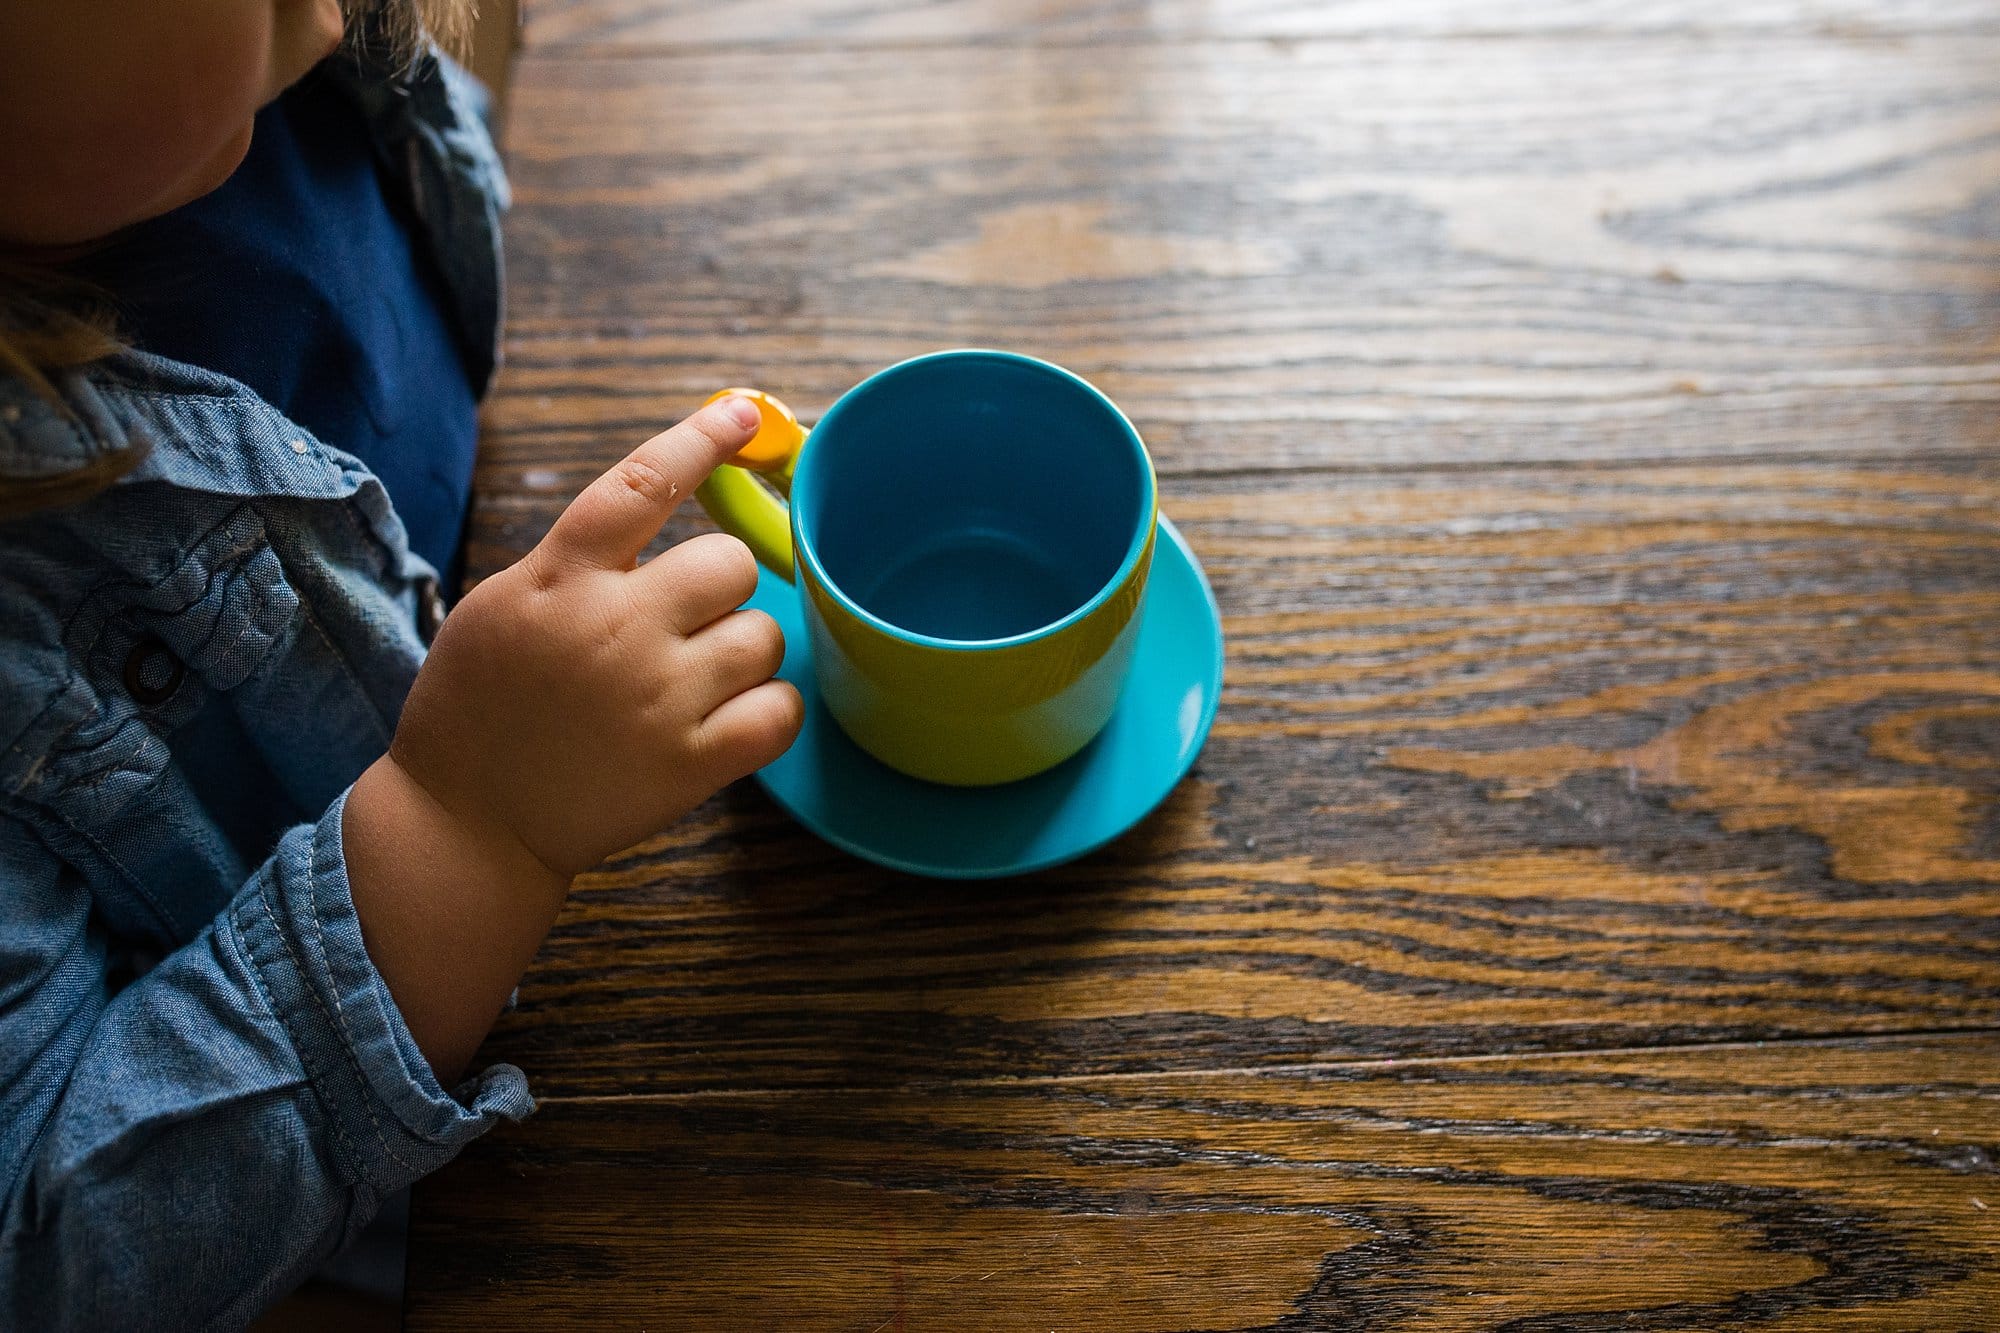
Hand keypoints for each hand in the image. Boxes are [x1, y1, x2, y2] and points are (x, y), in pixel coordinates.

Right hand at [388, 396, 803, 880]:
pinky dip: (770, 710)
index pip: (643, 482)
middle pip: (730, 564)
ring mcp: (656, 697)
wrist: (466, 823)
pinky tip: (734, 717)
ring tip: (696, 681)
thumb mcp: (503, 605)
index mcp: (560, 578)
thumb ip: (578, 559)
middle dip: (722, 588)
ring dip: (745, 651)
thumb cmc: (481, 708)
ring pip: (764, 635)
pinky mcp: (687, 764)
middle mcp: (614, 627)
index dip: (701, 439)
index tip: (745, 414)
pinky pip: (779, 711)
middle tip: (687, 624)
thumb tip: (661, 500)